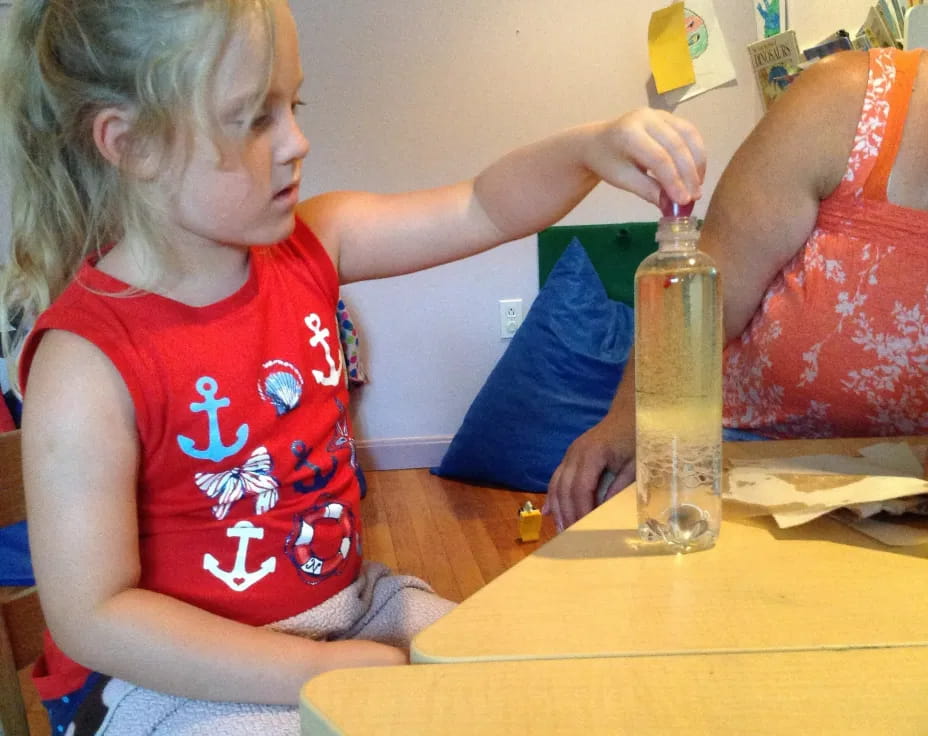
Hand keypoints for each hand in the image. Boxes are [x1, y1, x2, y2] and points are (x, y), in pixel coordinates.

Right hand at [545, 411, 635, 531]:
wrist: (629, 412)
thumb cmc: (635, 437)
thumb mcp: (634, 464)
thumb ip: (619, 486)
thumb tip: (604, 510)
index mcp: (591, 455)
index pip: (580, 489)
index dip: (580, 511)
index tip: (583, 530)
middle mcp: (575, 454)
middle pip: (564, 489)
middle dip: (566, 514)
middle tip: (569, 537)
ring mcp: (570, 453)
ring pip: (556, 484)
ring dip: (557, 508)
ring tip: (560, 529)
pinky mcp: (571, 455)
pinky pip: (557, 477)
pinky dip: (552, 495)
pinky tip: (548, 511)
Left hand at [582, 108, 704, 208]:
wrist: (598, 142)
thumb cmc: (608, 162)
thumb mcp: (623, 180)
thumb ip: (648, 191)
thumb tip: (673, 207)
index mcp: (628, 133)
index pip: (659, 158)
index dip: (674, 181)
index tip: (683, 201)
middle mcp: (646, 118)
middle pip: (677, 146)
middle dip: (688, 174)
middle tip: (694, 197)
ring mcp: (659, 114)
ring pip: (688, 136)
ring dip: (697, 163)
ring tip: (697, 187)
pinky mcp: (669, 117)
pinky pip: (690, 133)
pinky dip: (697, 153)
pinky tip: (696, 173)